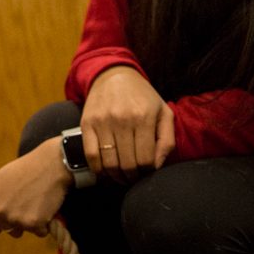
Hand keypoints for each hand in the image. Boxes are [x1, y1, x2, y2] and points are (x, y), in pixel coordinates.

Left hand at [0, 137, 68, 237]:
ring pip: (23, 231)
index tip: (12, 217)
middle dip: (18, 222)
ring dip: (31, 224)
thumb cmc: (27, 169)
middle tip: (29, 205)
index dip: (3, 223)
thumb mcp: (1, 179)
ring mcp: (14, 218)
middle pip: (8, 229)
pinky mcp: (32, 223)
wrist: (50, 165)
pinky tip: (47, 207)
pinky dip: (45, 224)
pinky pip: (40, 232)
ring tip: (37, 204)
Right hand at [80, 66, 175, 182]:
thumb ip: (167, 140)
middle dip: (132, 177)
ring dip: (116, 176)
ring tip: (121, 176)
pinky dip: (97, 169)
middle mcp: (122, 120)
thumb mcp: (163, 112)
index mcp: (144, 118)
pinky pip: (90, 155)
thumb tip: (157, 166)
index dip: (147, 172)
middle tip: (134, 177)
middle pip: (127, 164)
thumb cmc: (143, 97)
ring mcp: (102, 122)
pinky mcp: (87, 123)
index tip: (146, 172)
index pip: (145, 160)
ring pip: (109, 163)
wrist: (113, 75)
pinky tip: (105, 170)